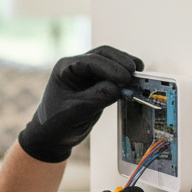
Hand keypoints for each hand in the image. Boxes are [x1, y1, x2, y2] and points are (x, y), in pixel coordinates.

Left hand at [18, 45, 142, 162]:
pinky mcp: (98, 83)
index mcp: (65, 68)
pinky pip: (114, 75)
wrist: (52, 136)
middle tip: (135, 74)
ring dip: (126, 67)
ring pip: (112, 61)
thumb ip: (97, 97)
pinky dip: (125, 78)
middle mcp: (77, 67)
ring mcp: (88, 74)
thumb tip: (120, 87)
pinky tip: (134, 83)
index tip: (124, 78)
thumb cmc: (56, 123)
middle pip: (104, 54)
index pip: (91, 61)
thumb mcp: (76, 111)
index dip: (110, 67)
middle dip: (121, 62)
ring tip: (139, 77)